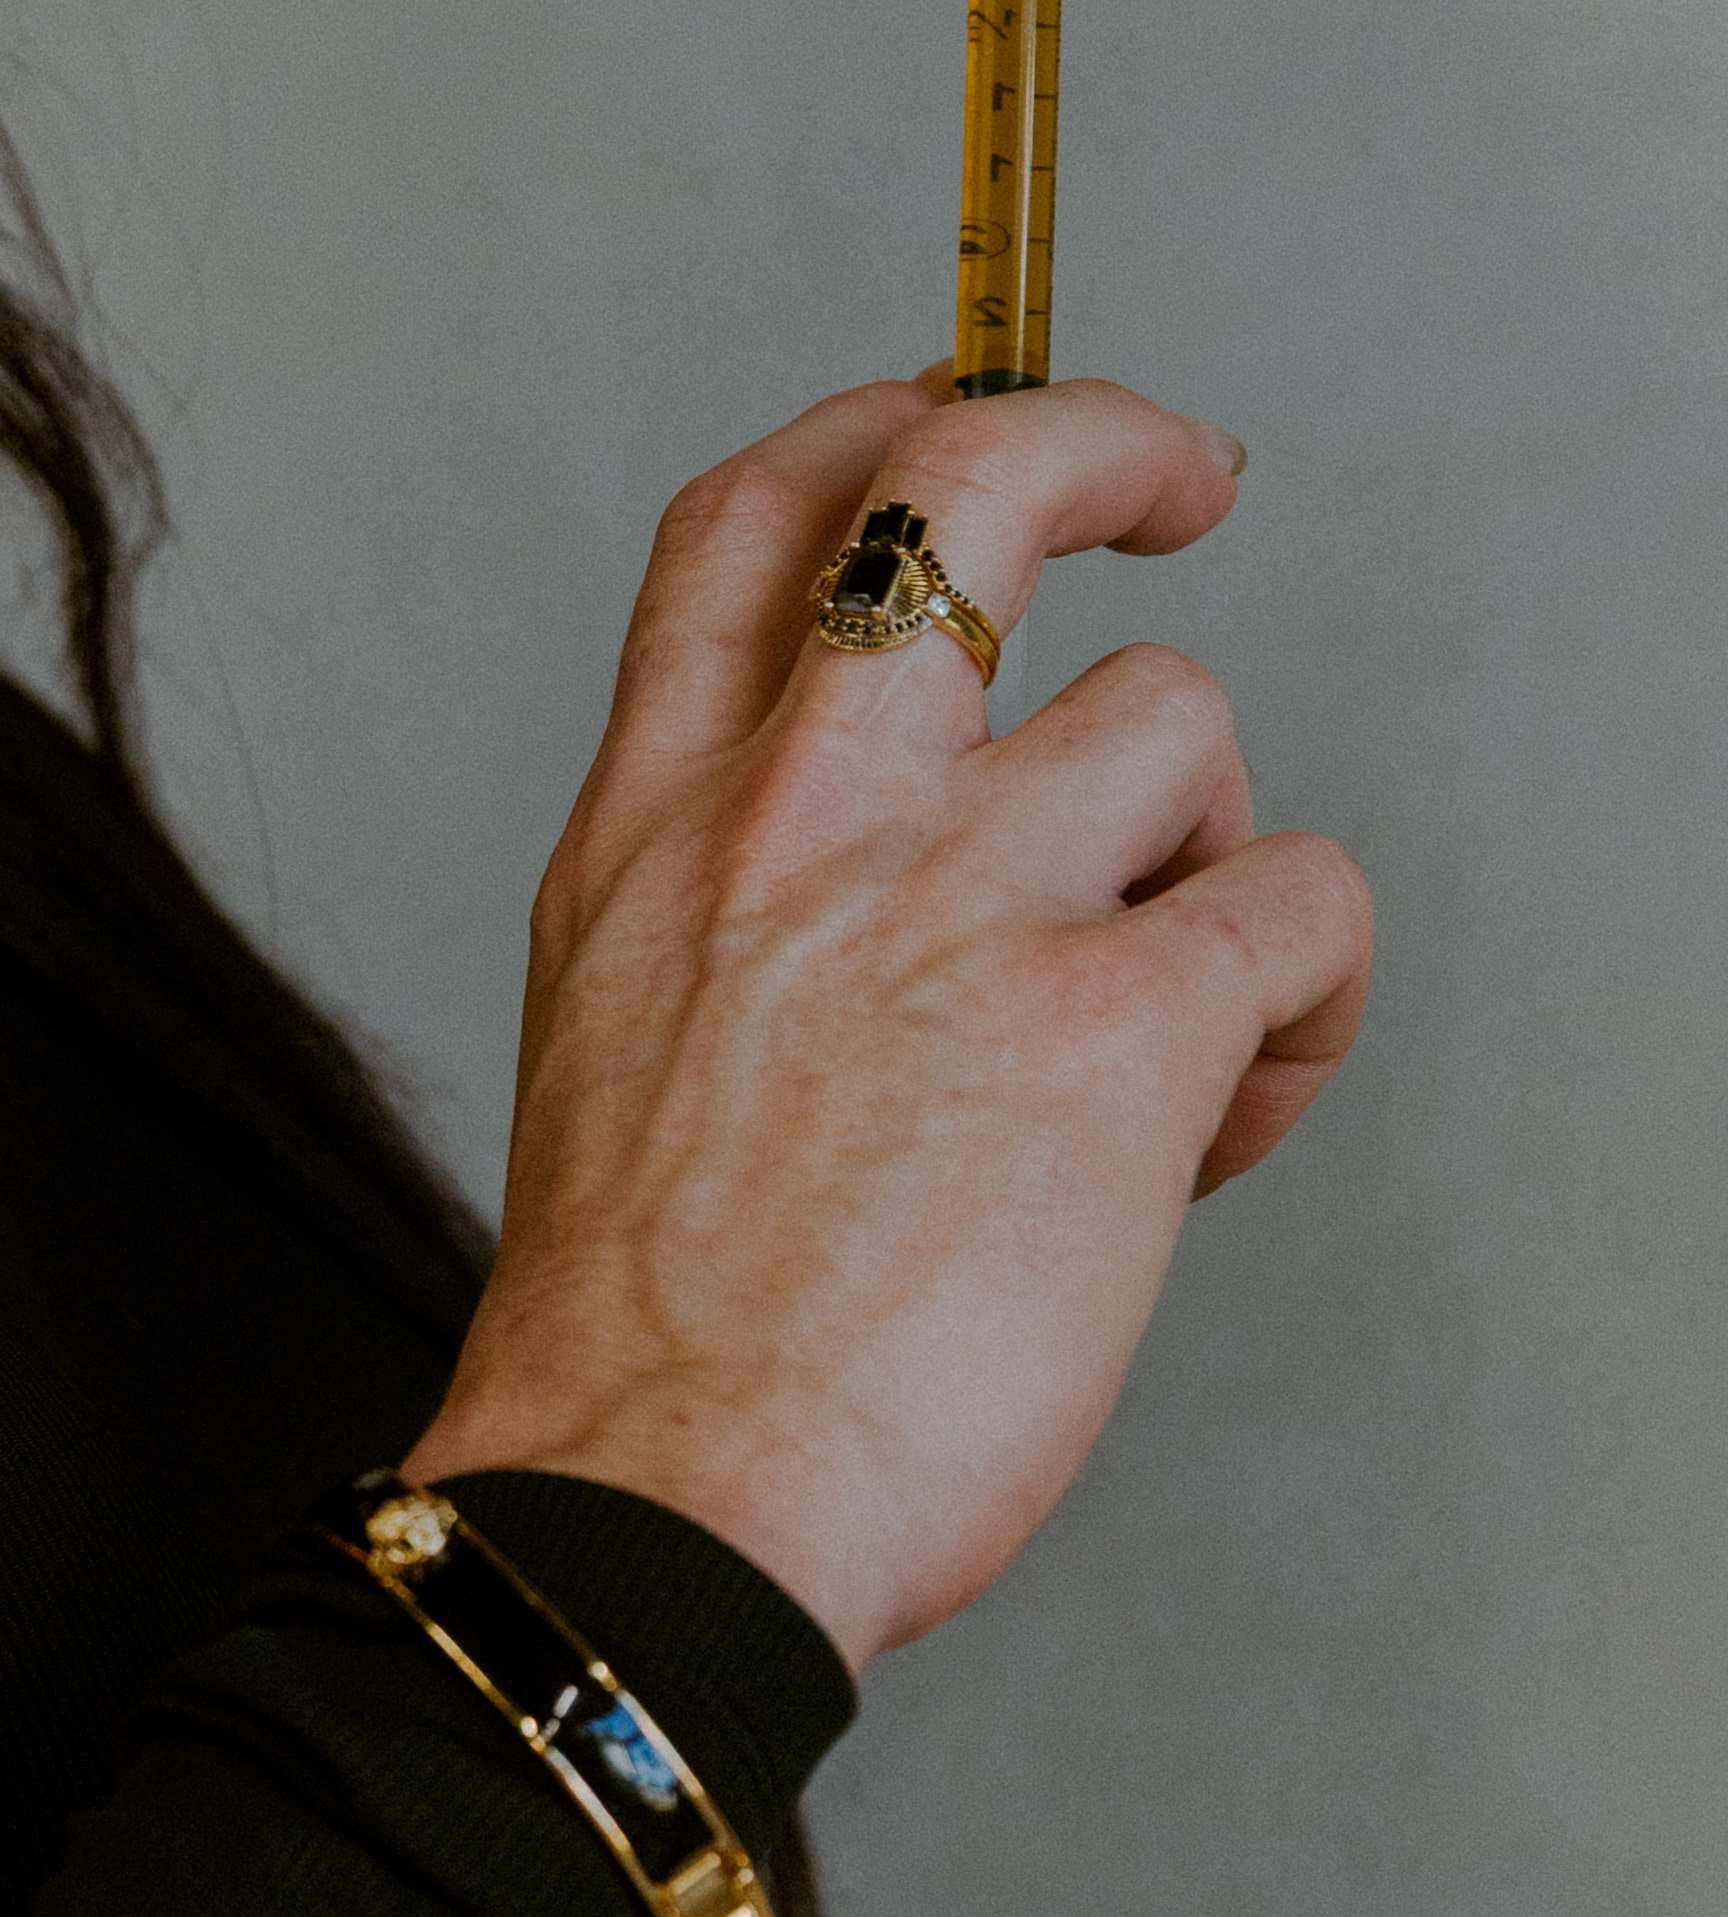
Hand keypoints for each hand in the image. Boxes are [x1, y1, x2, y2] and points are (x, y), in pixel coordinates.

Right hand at [402, 369, 1373, 1672]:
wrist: (661, 1497)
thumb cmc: (646, 1342)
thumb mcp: (614, 1041)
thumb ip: (730, 914)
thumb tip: (883, 893)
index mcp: (656, 832)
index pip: (751, 526)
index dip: (877, 430)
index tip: (955, 419)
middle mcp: (802, 817)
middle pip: (962, 486)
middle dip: (1102, 438)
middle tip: (1181, 478)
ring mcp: (965, 897)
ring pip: (1184, 720)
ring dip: (1214, 855)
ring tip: (1176, 1022)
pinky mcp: (1120, 1017)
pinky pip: (1301, 913)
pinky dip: (1303, 1009)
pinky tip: (1230, 1114)